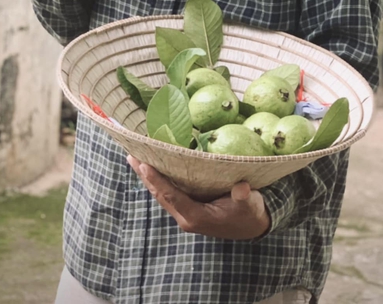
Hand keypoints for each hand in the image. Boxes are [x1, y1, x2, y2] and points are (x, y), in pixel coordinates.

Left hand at [127, 156, 270, 239]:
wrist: (251, 226)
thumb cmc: (249, 213)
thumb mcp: (249, 204)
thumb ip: (243, 197)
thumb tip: (240, 188)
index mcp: (196, 216)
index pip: (172, 196)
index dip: (158, 181)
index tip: (145, 165)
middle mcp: (185, 216)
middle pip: (160, 194)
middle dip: (145, 176)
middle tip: (131, 155)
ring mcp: (184, 213)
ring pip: (161, 194)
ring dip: (147, 177)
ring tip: (134, 158)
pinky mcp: (186, 208)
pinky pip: (167, 193)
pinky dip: (157, 180)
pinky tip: (151, 167)